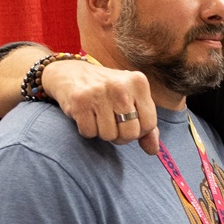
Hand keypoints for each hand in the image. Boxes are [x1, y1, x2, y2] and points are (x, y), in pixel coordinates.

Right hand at [42, 60, 159, 153]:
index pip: (149, 124)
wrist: (71, 73)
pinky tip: (86, 115)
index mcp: (138, 82)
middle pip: (130, 133)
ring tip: (98, 116)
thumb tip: (153, 151)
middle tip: (113, 123)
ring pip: (109, 135)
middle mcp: (120, 86)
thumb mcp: (132, 99)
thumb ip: (147, 125)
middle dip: (121, 135)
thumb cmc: (108, 91)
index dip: (139, 130)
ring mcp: (99, 92)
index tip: (129, 122)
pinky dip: (87, 130)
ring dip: (103, 132)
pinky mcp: (80, 101)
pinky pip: (89, 133)